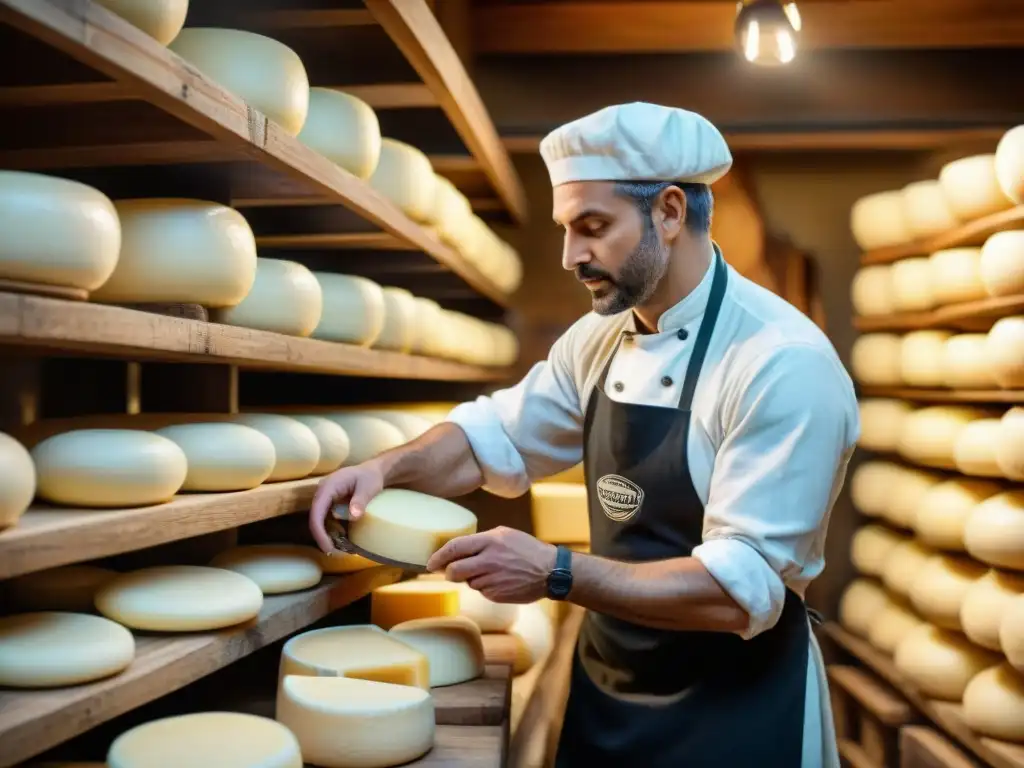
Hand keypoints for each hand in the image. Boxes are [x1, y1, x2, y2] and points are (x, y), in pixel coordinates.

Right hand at [308, 460, 384, 553]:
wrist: (373, 471)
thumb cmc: (371, 476)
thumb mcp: (369, 487)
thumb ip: (360, 500)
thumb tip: (353, 516)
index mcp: (328, 487)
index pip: (317, 511)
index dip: (319, 531)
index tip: (327, 547)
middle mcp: (322, 493)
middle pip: (315, 518)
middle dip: (322, 537)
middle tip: (335, 553)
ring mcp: (325, 499)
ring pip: (320, 521)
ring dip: (327, 536)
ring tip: (339, 550)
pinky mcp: (330, 504)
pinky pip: (327, 519)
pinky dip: (332, 531)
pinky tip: (342, 540)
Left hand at [427, 526, 556, 603]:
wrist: (551, 571)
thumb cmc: (528, 550)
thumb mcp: (505, 535)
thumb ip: (481, 541)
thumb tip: (457, 552)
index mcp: (490, 541)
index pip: (455, 547)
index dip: (439, 556)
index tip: (430, 563)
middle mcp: (489, 560)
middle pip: (455, 570)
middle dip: (449, 573)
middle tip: (450, 572)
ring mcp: (492, 580)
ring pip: (468, 582)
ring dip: (472, 579)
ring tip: (492, 572)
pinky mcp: (497, 595)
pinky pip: (482, 591)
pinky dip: (486, 587)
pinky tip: (501, 581)